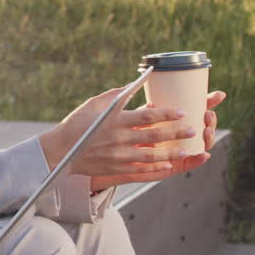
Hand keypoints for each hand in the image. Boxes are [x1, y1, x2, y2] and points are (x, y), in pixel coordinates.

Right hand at [89, 90, 226, 188]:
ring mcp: (117, 155)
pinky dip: (155, 167)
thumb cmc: (78, 123)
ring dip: (170, 153)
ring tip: (186, 150)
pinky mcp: (115, 167)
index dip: (166, 113)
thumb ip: (116, 95)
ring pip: (150, 155)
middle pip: (153, 135)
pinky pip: (140, 169)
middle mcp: (117, 138)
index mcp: (114, 120)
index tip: (182, 111)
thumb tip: (135, 85)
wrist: (61, 150)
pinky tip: (168, 164)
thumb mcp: (94, 103)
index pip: (146, 116)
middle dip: (175, 133)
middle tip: (192, 130)